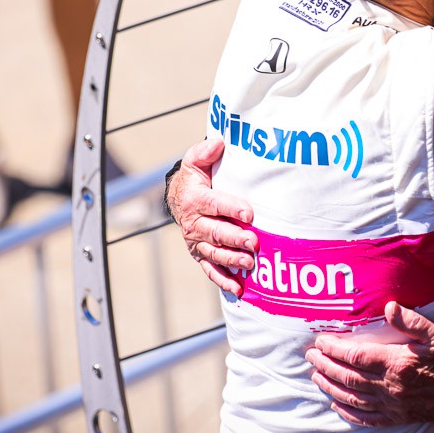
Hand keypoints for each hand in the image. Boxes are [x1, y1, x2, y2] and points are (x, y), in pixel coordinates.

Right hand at [167, 139, 257, 295]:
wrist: (179, 198)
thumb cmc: (194, 178)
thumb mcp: (194, 161)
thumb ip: (205, 153)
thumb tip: (218, 143)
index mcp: (195, 199)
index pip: (215, 204)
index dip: (232, 208)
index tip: (249, 213)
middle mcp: (194, 223)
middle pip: (215, 232)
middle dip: (235, 238)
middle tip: (254, 243)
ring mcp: (197, 241)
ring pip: (215, 253)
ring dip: (232, 259)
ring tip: (250, 263)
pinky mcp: (200, 254)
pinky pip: (211, 269)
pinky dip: (223, 280)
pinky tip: (239, 289)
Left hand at [305, 301, 433, 426]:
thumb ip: (411, 320)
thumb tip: (389, 306)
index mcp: (398, 363)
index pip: (356, 356)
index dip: (334, 349)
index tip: (320, 342)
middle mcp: (391, 386)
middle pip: (349, 377)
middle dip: (325, 366)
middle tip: (309, 357)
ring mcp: (394, 404)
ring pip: (353, 398)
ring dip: (331, 387)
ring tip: (316, 377)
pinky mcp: (399, 417)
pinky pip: (368, 418)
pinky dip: (348, 412)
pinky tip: (337, 405)